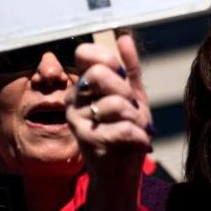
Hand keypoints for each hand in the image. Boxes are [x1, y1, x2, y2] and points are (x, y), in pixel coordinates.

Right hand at [65, 33, 152, 210]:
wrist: (121, 174)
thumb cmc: (125, 132)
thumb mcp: (133, 96)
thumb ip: (129, 68)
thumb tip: (123, 37)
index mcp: (82, 85)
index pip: (85, 53)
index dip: (108, 58)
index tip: (122, 75)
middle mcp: (72, 100)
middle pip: (99, 74)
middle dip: (126, 92)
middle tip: (132, 108)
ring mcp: (76, 120)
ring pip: (115, 103)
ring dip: (136, 118)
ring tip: (136, 129)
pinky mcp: (85, 141)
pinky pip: (122, 127)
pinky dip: (138, 136)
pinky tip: (137, 143)